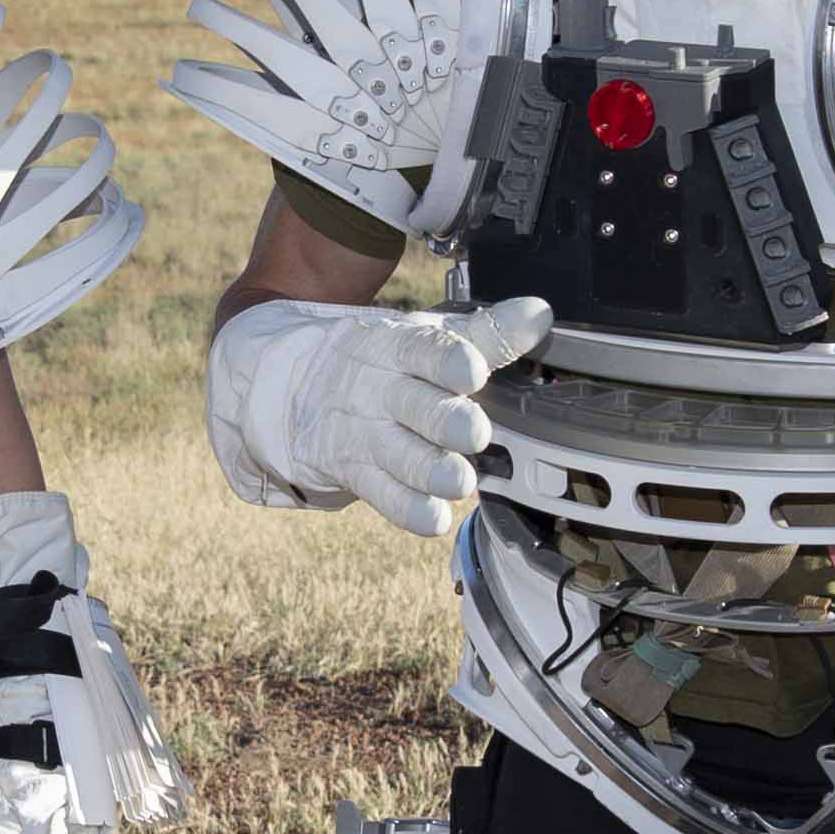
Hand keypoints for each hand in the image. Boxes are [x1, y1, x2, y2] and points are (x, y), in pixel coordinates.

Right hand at [208, 295, 553, 537]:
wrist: (295, 386)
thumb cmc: (385, 362)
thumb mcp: (424, 338)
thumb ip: (485, 333)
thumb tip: (539, 314)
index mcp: (394, 345)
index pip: (421, 348)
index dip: (446, 360)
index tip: (472, 371)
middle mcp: (378, 389)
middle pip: (412, 405)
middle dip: (444, 421)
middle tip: (475, 432)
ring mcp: (363, 434)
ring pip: (399, 456)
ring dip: (430, 470)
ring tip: (460, 481)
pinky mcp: (354, 472)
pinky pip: (383, 496)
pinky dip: (409, 510)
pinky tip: (434, 519)